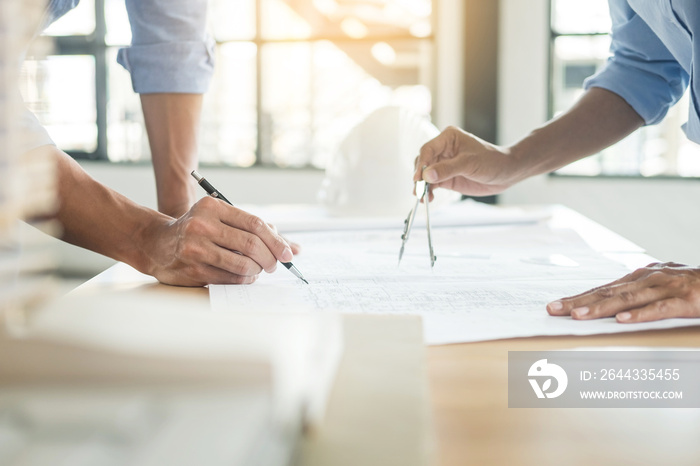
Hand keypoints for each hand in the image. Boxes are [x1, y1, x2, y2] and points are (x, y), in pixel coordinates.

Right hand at [140, 196, 294, 285]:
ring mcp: (196, 248)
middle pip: (252, 244)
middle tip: (274, 265)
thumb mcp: (221, 220)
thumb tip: (293, 248)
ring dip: (257, 270)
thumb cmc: (197, 231)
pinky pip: (230, 278)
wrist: (156, 244)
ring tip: (258, 270)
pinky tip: (244, 276)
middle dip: (270, 258)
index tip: (287, 254)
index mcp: (213, 207)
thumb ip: (256, 230)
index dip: (276, 241)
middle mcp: (203, 225)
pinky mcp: (193, 270)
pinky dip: (244, 279)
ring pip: (243, 264)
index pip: (255, 224)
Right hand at [414, 126, 519, 199]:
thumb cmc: (492, 161)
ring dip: (422, 186)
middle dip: (419, 177)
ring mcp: (443, 164)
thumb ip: (447, 169)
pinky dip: (428, 191)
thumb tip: (427, 175)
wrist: (505, 173)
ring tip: (423, 197)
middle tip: (419, 190)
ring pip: (425, 175)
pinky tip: (428, 198)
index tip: (418, 178)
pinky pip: (432, 184)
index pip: (428, 149)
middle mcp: (443, 150)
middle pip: (423, 162)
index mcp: (448, 138)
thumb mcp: (469, 163)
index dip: (421, 164)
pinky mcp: (446, 177)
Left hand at [547, 262, 699, 322]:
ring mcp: (667, 287)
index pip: (602, 289)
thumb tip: (614, 305)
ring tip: (578, 315)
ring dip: (600, 308)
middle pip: (607, 292)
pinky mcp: (686, 300)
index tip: (555, 306)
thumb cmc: (695, 285)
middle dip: (578, 301)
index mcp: (641, 277)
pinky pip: (660, 309)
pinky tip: (622, 321)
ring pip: (628, 299)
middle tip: (553, 310)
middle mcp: (649, 279)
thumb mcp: (663, 285)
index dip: (577, 297)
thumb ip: (639, 293)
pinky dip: (640, 314)